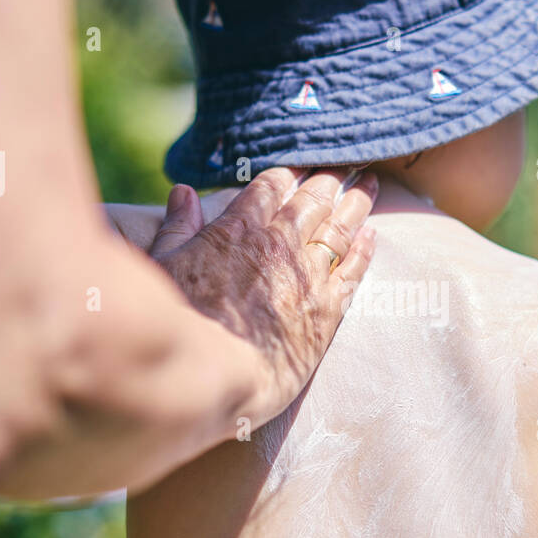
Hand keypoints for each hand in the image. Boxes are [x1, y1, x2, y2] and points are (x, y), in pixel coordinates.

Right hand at [149, 167, 377, 429]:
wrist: (214, 375)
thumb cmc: (180, 324)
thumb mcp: (164, 267)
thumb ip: (177, 228)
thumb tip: (184, 192)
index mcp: (238, 228)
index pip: (272, 186)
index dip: (288, 173)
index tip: (300, 165)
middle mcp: (279, 243)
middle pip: (313, 199)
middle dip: (328, 178)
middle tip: (345, 162)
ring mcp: (308, 275)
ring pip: (340, 226)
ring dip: (357, 201)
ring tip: (370, 182)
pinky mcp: (328, 309)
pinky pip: (354, 269)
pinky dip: (365, 249)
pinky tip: (373, 235)